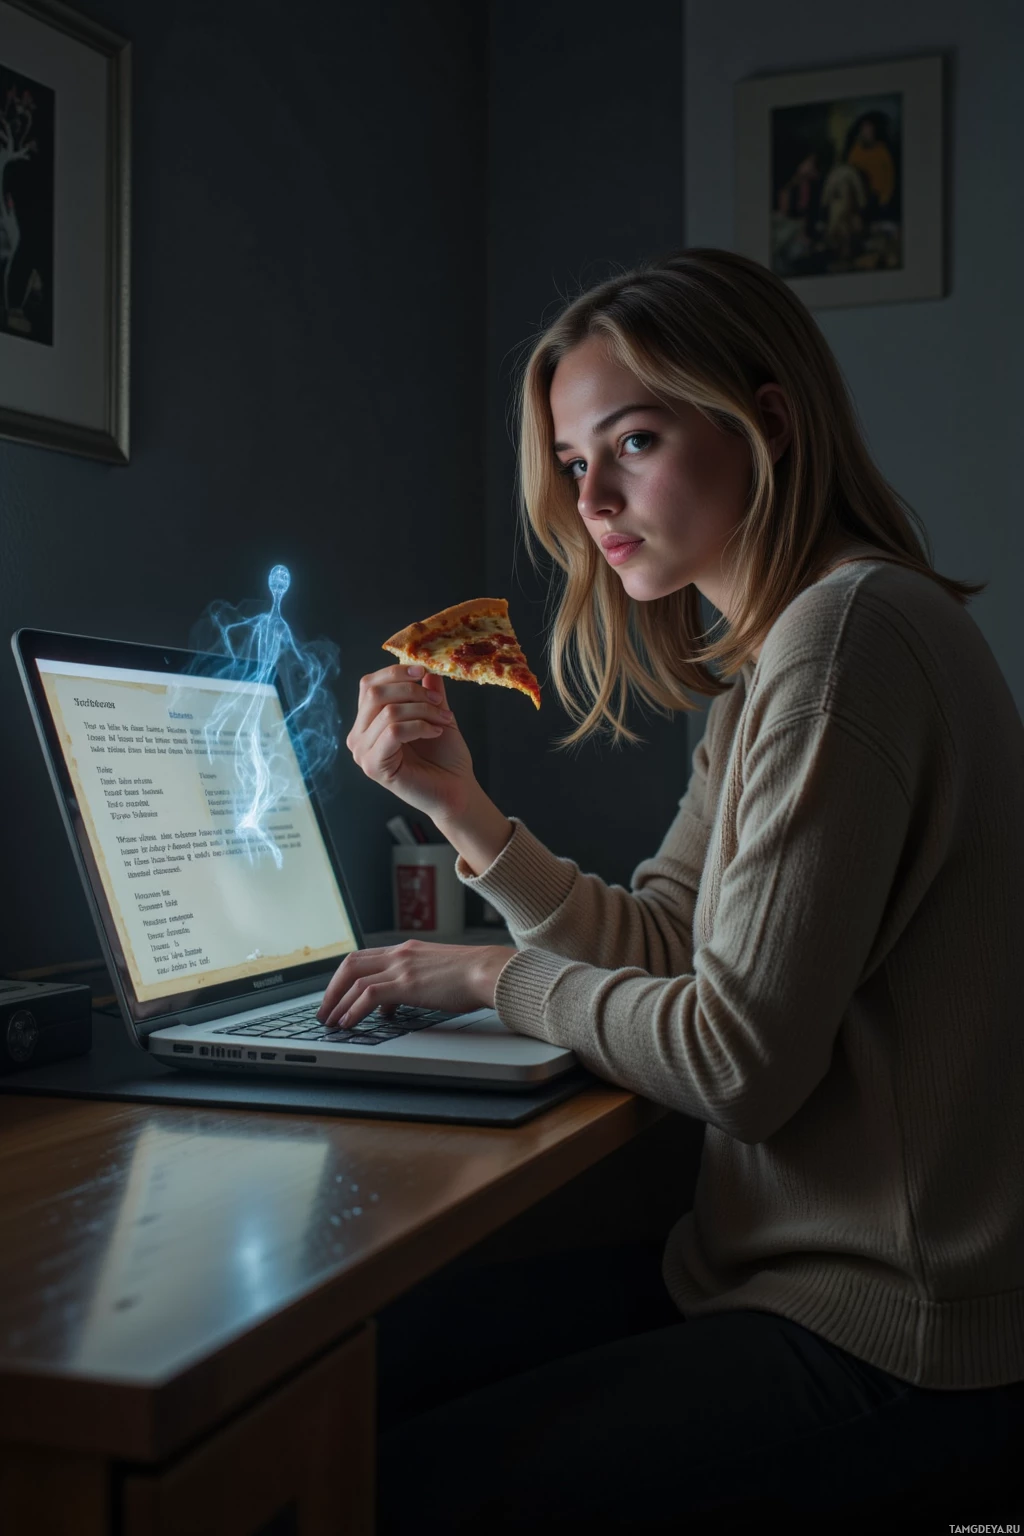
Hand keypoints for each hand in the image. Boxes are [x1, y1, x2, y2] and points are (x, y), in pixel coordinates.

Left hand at [317, 941, 517, 1030]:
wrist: (490, 971)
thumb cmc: (472, 976)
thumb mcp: (434, 976)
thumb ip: (410, 986)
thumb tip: (391, 1006)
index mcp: (406, 950)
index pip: (363, 958)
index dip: (344, 978)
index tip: (336, 996)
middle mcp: (400, 954)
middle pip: (350, 965)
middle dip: (332, 989)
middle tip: (325, 1010)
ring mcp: (402, 967)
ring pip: (355, 981)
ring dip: (338, 1003)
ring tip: (331, 1022)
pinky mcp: (408, 983)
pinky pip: (369, 996)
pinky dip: (354, 1010)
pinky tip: (349, 1023)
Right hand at [347, 664, 478, 824]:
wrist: (456, 790)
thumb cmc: (445, 757)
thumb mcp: (436, 713)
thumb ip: (427, 691)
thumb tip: (425, 668)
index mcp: (367, 722)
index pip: (369, 684)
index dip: (395, 672)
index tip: (423, 671)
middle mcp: (358, 736)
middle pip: (375, 693)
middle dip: (411, 691)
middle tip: (437, 701)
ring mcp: (362, 753)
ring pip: (388, 711)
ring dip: (422, 710)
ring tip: (443, 719)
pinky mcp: (373, 767)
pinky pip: (393, 731)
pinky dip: (420, 726)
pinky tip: (435, 732)